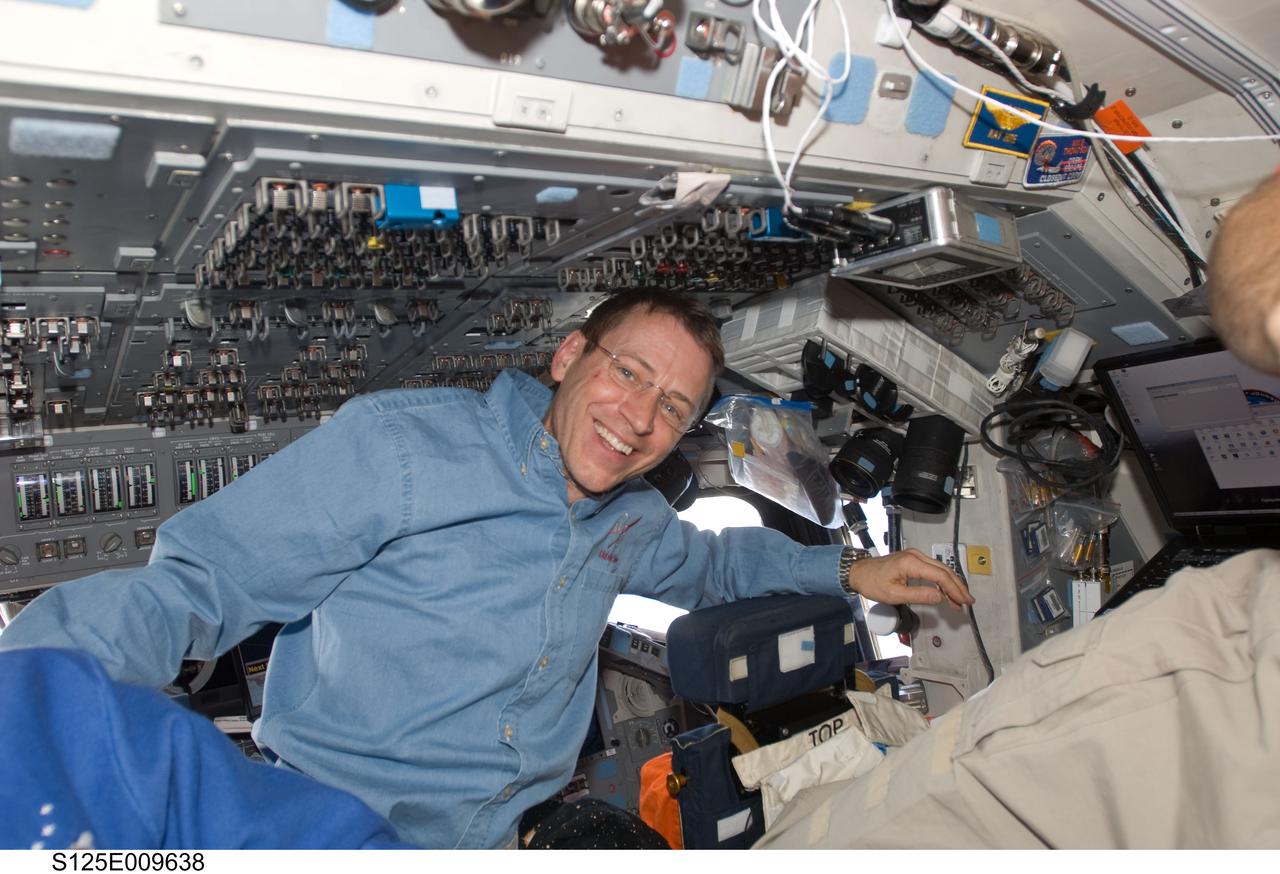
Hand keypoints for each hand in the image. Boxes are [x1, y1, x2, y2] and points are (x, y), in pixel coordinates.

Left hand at [846, 548, 973, 608]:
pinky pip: (933, 569)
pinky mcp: (913, 560)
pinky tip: (947, 592)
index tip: (963, 601)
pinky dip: (942, 580)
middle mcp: (915, 556)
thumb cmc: (872, 583)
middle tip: (967, 602)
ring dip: (952, 584)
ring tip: (960, 600)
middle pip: (944, 570)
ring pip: (941, 569)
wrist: (858, 572)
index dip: (954, 589)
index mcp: (911, 563)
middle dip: (958, 587)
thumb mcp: (894, 595)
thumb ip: (919, 595)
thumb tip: (940, 597)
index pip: (940, 576)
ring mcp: (915, 556)